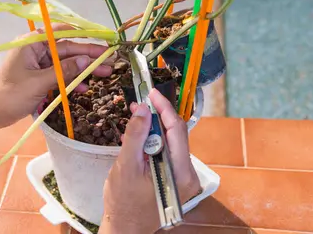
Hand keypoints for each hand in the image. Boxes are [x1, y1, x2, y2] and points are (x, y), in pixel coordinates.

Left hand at [0, 24, 114, 133]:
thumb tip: (85, 61)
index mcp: (32, 43)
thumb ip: (63, 71)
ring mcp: (37, 63)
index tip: (102, 40)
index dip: (84, 35)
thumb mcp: (39, 83)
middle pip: (67, 49)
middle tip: (110, 62)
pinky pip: (59, 74)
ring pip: (65, 63)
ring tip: (105, 75)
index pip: (62, 32)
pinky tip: (85, 88)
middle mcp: (36, 49)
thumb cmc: (10, 95)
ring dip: (83, 70)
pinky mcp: (39, 76)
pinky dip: (71, 80)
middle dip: (88, 57)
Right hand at [100, 89, 199, 233]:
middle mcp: (188, 174)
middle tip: (139, 104)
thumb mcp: (126, 166)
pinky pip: (167, 152)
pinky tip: (138, 139)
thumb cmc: (124, 202)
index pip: (177, 130)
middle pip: (176, 134)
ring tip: (135, 119)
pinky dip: (153, 142)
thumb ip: (135, 135)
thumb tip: (143, 109)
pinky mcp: (177, 178)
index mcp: (180, 173)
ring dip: (153, 129)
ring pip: (171, 142)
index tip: (152, 93)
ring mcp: (184, 177)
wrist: (126, 227)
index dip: (164, 108)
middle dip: (157, 117)